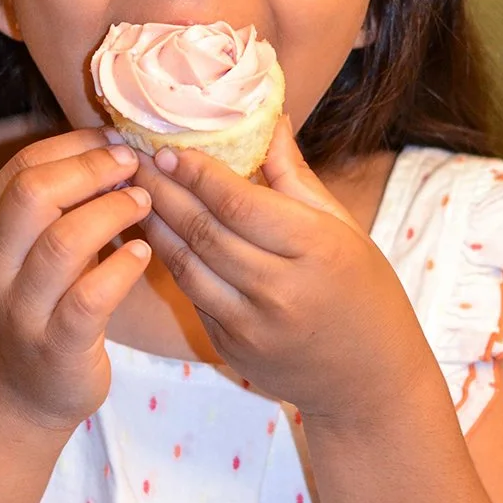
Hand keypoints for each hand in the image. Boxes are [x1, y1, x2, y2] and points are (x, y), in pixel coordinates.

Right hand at [0, 129, 152, 432]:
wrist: (22, 394)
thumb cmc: (41, 305)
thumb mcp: (31, 249)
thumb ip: (58, 203)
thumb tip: (113, 147)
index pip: (23, 167)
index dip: (74, 145)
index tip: (114, 139)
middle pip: (33, 194)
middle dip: (91, 170)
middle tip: (133, 165)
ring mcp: (22, 308)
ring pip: (61, 243)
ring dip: (111, 213)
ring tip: (143, 204)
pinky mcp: (56, 345)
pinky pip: (90, 298)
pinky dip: (122, 269)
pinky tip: (142, 253)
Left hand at [131, 116, 431, 422]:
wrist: (370, 383)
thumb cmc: (365, 293)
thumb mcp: (345, 229)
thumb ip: (297, 178)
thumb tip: (269, 120)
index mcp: (317, 250)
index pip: (241, 204)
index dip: (198, 174)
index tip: (169, 147)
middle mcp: (281, 290)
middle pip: (206, 231)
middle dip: (165, 190)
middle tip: (135, 158)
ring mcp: (252, 325)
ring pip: (187, 266)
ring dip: (155, 226)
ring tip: (132, 191)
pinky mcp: (232, 349)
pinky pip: (193, 296)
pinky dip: (169, 262)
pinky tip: (152, 235)